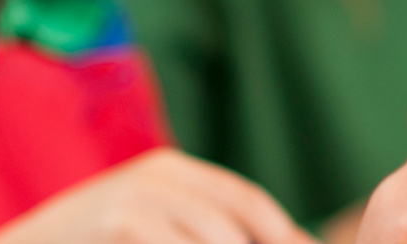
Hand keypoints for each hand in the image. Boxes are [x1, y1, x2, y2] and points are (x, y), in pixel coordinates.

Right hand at [0, 148, 316, 243]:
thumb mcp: (151, 226)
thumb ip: (196, 226)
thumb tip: (277, 239)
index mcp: (173, 169)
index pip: (252, 202)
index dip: (286, 234)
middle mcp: (160, 173)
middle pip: (245, 217)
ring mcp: (138, 194)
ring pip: (221, 235)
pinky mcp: (120, 218)